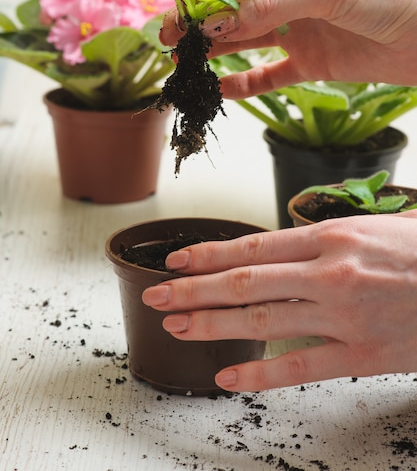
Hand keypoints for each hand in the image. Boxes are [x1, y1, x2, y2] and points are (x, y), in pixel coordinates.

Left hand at [142, 212, 416, 391]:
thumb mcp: (367, 227)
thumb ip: (318, 241)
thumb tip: (273, 251)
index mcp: (330, 238)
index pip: (252, 247)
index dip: (209, 254)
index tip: (177, 259)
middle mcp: (329, 275)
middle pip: (245, 284)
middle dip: (193, 289)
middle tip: (157, 295)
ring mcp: (343, 318)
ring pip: (262, 323)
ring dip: (212, 325)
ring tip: (177, 327)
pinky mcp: (361, 356)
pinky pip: (299, 367)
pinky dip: (260, 372)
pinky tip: (229, 377)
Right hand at [160, 0, 416, 93]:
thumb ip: (270, 7)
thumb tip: (216, 21)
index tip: (178, 19)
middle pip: (230, 13)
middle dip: (197, 27)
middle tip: (166, 43)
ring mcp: (295, 33)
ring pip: (242, 44)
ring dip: (212, 54)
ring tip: (183, 67)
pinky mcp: (307, 65)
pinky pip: (266, 76)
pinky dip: (243, 85)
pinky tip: (220, 92)